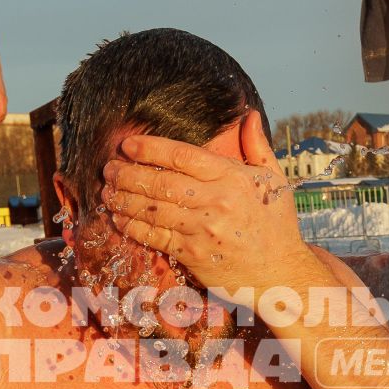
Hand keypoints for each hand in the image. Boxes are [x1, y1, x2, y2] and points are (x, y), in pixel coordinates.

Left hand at [100, 121, 305, 297]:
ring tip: (106, 191)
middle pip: (162, 182)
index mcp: (233, 178)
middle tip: (108, 167)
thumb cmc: (276, 225)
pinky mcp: (194, 255)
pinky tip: (119, 218)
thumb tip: (249, 114)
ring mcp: (203, 230)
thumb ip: (257, 146)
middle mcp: (216, 201)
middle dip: (128, 173)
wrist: (282, 274)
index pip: (183, 156)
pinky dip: (133, 227)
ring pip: (154, 209)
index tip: (128, 144)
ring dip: (124, 199)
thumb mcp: (274, 180)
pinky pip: (156, 237)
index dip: (151, 148)